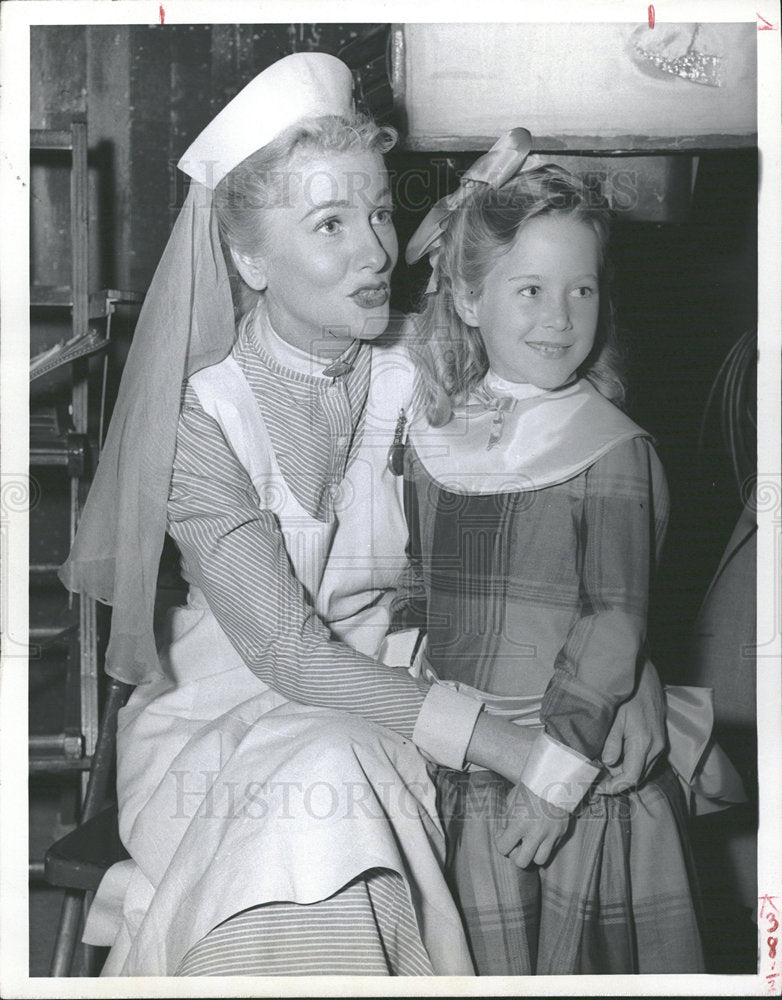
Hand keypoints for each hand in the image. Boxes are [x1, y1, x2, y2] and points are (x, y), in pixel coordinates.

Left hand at [495, 781, 569, 867]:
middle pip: (522, 862)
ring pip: (539, 860)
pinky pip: (552, 849)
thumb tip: (506, 833)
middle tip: (516, 842)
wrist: (554, 777)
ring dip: (532, 853)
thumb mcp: (512, 801)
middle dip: (515, 854)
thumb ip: (508, 820)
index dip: (500, 841)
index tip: (502, 833)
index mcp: (520, 823)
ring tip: (530, 841)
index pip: (503, 847)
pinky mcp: (562, 833)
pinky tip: (541, 834)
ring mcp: (551, 835)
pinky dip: (545, 846)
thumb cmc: (529, 787)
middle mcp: (536, 833)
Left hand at [596, 658, 665, 794]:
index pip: (631, 777)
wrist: (643, 673)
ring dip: (625, 771)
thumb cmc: (626, 693)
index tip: (597, 788)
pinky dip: (632, 761)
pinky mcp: (660, 737)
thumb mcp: (613, 716)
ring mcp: (660, 742)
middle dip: (617, 781)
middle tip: (595, 778)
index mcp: (643, 743)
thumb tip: (608, 764)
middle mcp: (656, 747)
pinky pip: (646, 758)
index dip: (614, 787)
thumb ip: (611, 742)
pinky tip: (616, 754)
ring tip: (602, 767)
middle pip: (638, 776)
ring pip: (643, 768)